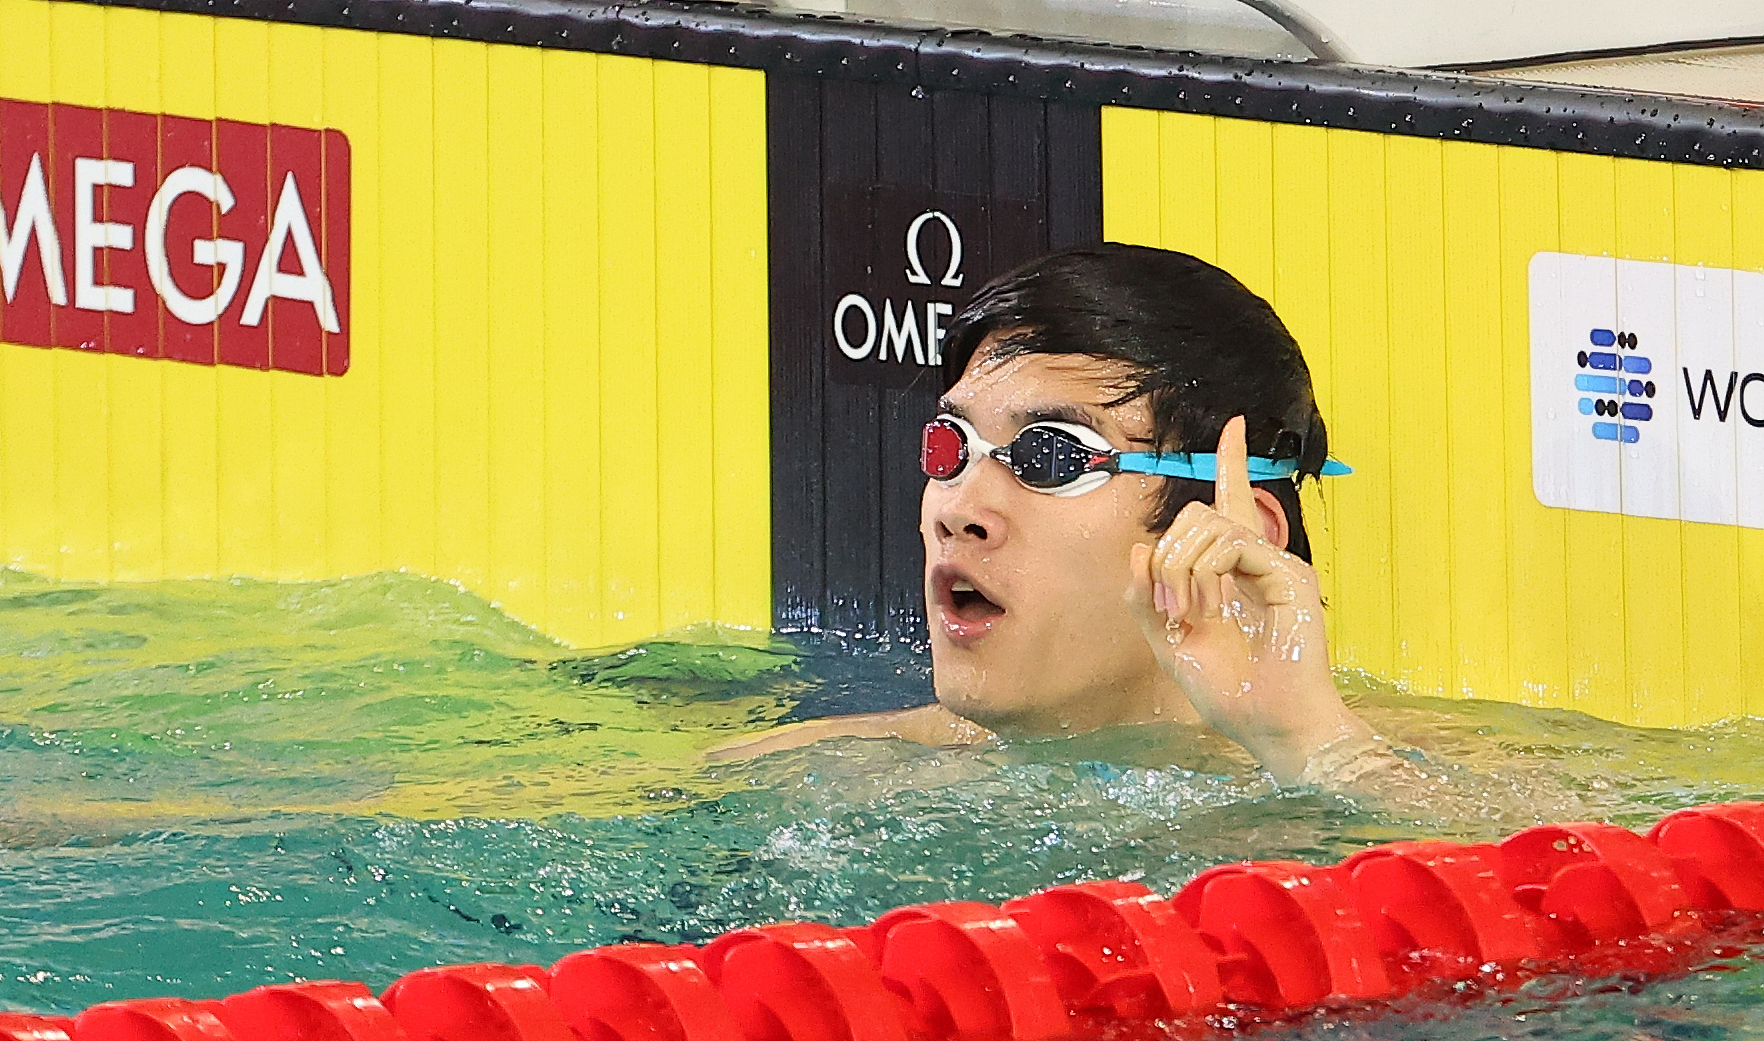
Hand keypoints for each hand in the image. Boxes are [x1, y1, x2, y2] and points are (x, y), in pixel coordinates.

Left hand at [1125, 417, 1375, 783]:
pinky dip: (1207, 571)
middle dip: (1167, 553)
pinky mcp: (1288, 574)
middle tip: (1169, 606)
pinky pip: (1233, 542)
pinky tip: (1210, 607)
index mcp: (1232, 572)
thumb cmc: (1229, 691)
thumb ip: (1147, 599)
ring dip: (1181, 566)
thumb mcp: (1170, 645)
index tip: (1234, 426)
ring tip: (1189, 613)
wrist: (1271, 725)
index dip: (1232, 463)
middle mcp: (1256, 560)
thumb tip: (1139, 549)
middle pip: (1198, 514)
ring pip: (1209, 524)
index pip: (1231, 504)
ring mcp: (1275, 564)